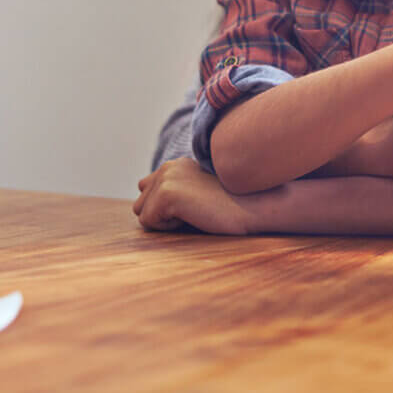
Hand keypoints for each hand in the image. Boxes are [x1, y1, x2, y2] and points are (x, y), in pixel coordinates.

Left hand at [134, 158, 262, 233]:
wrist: (252, 205)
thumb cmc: (230, 205)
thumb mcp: (198, 192)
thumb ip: (175, 191)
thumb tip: (144, 197)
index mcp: (176, 165)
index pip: (146, 191)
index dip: (166, 208)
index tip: (194, 206)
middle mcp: (168, 167)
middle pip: (141, 205)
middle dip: (162, 215)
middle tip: (195, 210)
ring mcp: (165, 178)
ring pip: (143, 214)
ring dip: (164, 221)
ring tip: (194, 212)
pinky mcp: (165, 193)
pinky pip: (149, 223)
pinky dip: (168, 227)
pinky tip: (193, 215)